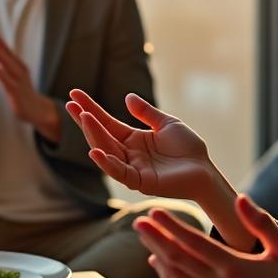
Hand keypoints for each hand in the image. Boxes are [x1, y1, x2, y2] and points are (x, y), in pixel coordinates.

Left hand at [0, 30, 60, 137]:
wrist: (37, 112)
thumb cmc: (24, 93)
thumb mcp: (17, 76)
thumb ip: (9, 65)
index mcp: (18, 66)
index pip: (6, 49)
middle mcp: (20, 70)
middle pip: (6, 52)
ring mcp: (18, 80)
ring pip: (6, 62)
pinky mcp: (15, 91)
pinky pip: (5, 78)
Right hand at [66, 89, 221, 199]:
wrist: (205, 171)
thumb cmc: (188, 149)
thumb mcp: (166, 124)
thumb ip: (147, 113)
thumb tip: (127, 97)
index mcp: (133, 140)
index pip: (107, 123)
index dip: (91, 110)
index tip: (74, 96)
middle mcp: (128, 154)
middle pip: (102, 136)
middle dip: (86, 121)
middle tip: (71, 105)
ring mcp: (132, 168)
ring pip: (107, 152)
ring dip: (93, 136)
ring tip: (84, 118)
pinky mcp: (140, 182)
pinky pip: (119, 172)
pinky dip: (106, 163)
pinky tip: (94, 151)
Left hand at [136, 193, 277, 277]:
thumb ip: (261, 222)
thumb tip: (240, 198)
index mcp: (236, 267)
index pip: (193, 242)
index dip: (170, 226)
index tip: (154, 211)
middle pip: (177, 258)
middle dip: (154, 238)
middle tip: (138, 221)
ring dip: (157, 257)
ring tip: (145, 239)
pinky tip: (159, 265)